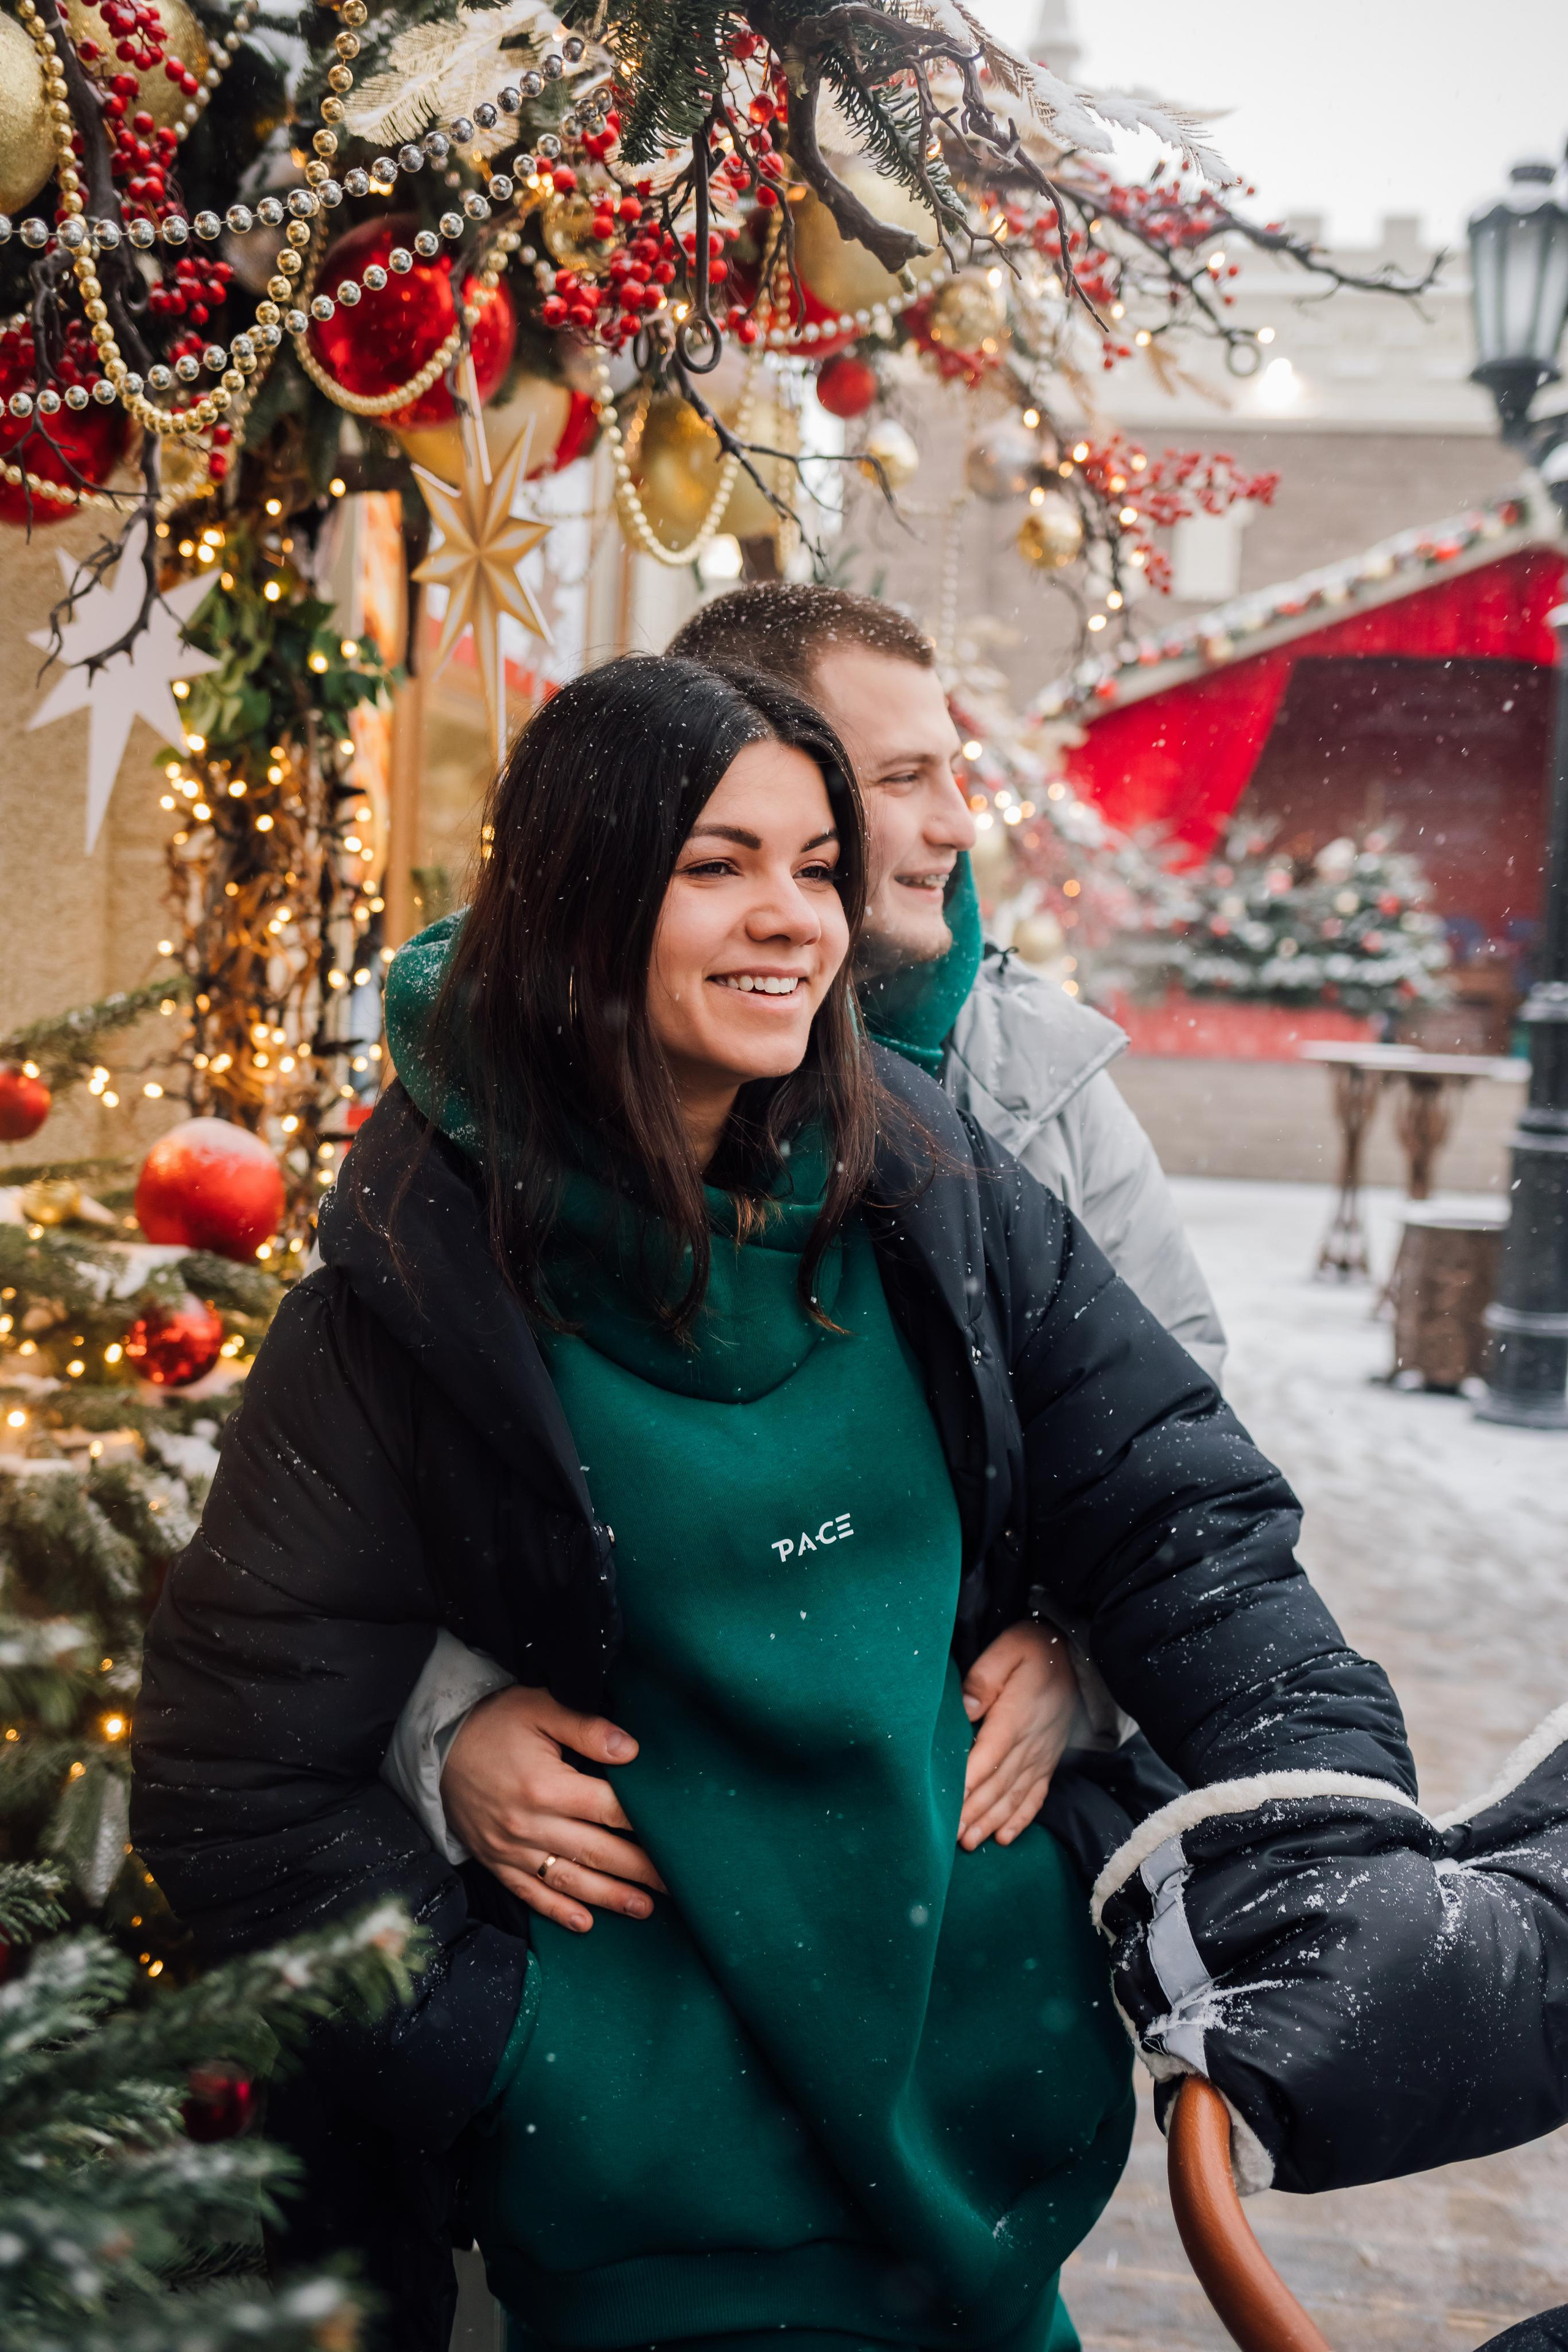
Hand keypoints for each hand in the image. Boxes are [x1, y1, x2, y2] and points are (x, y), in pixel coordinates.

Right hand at [440, 1684, 665, 1933]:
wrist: (436, 1746)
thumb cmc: (494, 1722)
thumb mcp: (539, 1708)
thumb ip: (587, 1729)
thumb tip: (631, 1750)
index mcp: (546, 1786)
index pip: (609, 1810)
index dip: (645, 1824)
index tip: (677, 1836)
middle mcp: (530, 1824)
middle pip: (597, 1851)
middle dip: (640, 1870)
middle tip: (677, 1884)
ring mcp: (511, 1849)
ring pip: (569, 1880)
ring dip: (609, 1897)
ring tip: (644, 1909)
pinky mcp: (496, 1861)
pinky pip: (530, 1894)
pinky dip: (558, 1911)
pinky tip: (585, 1924)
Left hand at [957, 1622, 1077, 1850]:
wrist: (1077, 1655)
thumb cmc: (1036, 1649)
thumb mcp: (1009, 1649)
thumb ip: (985, 1676)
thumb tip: (966, 1707)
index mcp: (1016, 1717)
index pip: (988, 1755)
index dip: (968, 1782)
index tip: (948, 1805)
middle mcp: (1030, 1743)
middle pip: (997, 1783)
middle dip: (973, 1811)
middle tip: (950, 1835)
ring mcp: (1041, 1755)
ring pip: (1014, 1795)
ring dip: (991, 1821)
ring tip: (969, 1842)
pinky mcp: (1048, 1760)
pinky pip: (1036, 1796)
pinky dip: (1020, 1818)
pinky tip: (1004, 1837)